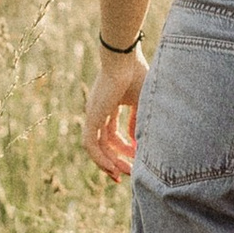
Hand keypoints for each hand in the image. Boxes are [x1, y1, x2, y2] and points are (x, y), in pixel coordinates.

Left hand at [85, 50, 145, 182]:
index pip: (112, 132)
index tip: (138, 155)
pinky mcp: (91, 117)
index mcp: (110, 105)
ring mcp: (93, 115)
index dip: (125, 147)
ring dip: (111, 162)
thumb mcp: (142, 101)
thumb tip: (137, 139)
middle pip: (105, 142)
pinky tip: (113, 168)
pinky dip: (101, 158)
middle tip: (130, 172)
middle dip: (118, 159)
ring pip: (97, 147)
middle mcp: (99, 111)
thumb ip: (138, 120)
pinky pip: (91, 144)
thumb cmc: (137, 73)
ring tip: (125, 173)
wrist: (124, 59)